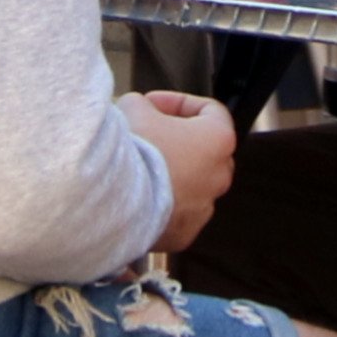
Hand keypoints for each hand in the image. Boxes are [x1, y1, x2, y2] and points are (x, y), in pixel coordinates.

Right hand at [119, 87, 236, 252]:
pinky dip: (161, 203)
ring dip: (171, 173)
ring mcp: (203, 208)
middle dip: (177, 139)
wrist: (116, 200)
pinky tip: (137, 195)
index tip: (153, 104)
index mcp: (218, 140)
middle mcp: (219, 176)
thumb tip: (138, 109)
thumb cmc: (135, 150)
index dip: (179, 102)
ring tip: (139, 167)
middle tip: (147, 134)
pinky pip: (176, 213)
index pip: (210, 111)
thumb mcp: (133, 107)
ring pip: (192, 185)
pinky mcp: (184, 234)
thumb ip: (143, 104)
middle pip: (204, 150)